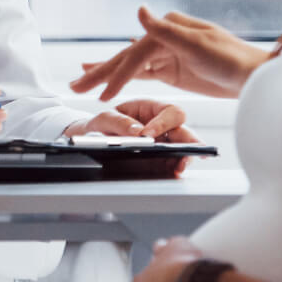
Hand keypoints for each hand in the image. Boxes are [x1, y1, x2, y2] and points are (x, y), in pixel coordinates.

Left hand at [63, 99, 198, 173]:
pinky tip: (174, 173)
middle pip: (183, 130)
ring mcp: (163, 143)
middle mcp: (161, 125)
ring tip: (180, 167)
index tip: (148, 135)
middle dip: (188, 141)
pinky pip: (172, 163)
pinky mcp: (159, 160)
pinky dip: (174, 168)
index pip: (169, 112)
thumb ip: (119, 122)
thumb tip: (138, 132)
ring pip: (182, 148)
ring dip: (184, 157)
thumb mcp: (105, 118)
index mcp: (150, 108)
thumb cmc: (103, 123)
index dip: (162, 123)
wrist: (93, 139)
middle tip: (186, 152)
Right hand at [70, 7, 266, 101]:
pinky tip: (106, 78)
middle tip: (74, 86)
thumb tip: (138, 10)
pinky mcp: (171, 70)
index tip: (101, 93)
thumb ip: (165, 30)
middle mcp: (164, 37)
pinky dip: (122, 77)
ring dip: (105, 75)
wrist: (255, 77)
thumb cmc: (233, 59)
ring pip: (129, 67)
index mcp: (169, 27)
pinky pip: (141, 74)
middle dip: (99, 74)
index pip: (135, 55)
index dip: (116, 74)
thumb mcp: (198, 44)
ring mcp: (167, 54)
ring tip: (79, 83)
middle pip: (126, 59)